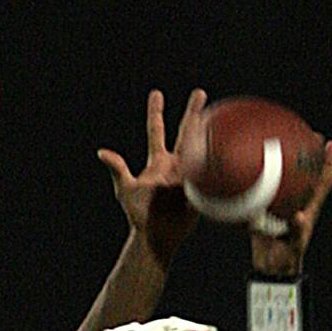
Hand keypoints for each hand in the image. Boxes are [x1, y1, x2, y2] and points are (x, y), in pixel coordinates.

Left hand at [98, 87, 207, 269]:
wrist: (157, 237)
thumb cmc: (138, 215)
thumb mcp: (126, 190)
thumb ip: (118, 169)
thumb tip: (102, 153)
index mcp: (157, 162)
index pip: (156, 131)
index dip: (156, 112)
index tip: (156, 94)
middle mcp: (174, 166)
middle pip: (186, 133)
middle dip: (193, 113)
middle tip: (200, 93)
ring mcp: (189, 177)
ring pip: (202, 150)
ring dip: (210, 133)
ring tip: (220, 115)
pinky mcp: (201, 191)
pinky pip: (212, 174)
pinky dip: (219, 162)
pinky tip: (229, 148)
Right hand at [250, 140, 331, 277]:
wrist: (270, 269)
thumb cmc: (285, 260)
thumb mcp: (293, 246)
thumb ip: (297, 231)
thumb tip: (300, 217)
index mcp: (309, 209)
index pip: (322, 182)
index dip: (328, 164)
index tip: (329, 144)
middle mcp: (299, 204)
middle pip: (308, 174)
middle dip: (311, 154)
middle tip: (310, 134)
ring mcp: (284, 207)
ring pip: (288, 180)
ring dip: (287, 162)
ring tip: (281, 141)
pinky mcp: (269, 212)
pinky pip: (264, 191)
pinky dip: (258, 179)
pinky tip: (245, 168)